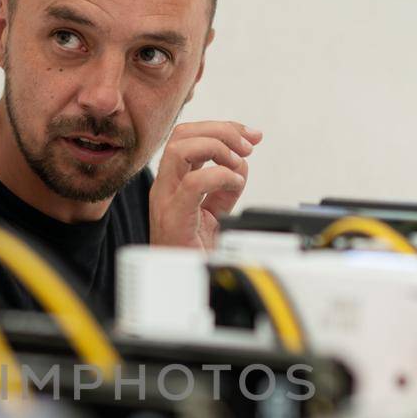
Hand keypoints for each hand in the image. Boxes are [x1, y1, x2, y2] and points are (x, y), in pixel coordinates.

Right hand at [148, 120, 262, 249]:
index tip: (251, 136)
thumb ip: (225, 188)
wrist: (187, 288)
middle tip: (248, 145)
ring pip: (179, 149)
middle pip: (182, 134)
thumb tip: (241, 166)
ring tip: (239, 162)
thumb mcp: (216, 214)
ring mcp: (166, 201)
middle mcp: (165, 187)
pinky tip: (235, 183)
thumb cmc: (195, 256)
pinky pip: (193, 184)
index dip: (222, 128)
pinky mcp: (174, 219)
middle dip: (221, 130)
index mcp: (173, 183)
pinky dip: (220, 176)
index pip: (189, 136)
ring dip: (217, 146)